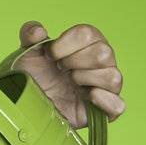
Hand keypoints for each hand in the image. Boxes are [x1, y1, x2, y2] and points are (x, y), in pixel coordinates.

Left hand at [7, 21, 124, 128]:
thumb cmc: (32, 78)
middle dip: (75, 60)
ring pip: (113, 77)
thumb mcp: (27, 53)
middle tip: (60, 70)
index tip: (50, 54)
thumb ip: (29, 34)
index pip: (89, 33)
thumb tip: (37, 32)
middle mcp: (100, 64)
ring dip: (86, 78)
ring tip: (71, 83)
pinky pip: (118, 106)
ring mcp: (103, 88)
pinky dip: (105, 101)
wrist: (28, 106)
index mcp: (86, 46)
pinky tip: (88, 97)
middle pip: (104, 53)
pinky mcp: (102, 112)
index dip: (67, 43)